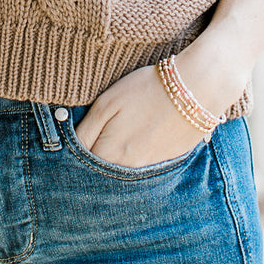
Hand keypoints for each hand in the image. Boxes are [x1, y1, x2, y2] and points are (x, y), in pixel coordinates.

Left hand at [75, 63, 206, 166]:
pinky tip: (136, 146)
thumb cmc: (146, 89)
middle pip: (101, 176)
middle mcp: (128, 168)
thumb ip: (85, 130)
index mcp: (109, 153)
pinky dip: (134, 162)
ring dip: (113, 166)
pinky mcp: (167, 163)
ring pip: (122, 174)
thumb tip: (69, 149)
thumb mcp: (107, 102)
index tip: (68, 152)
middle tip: (88, 151)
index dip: (71, 159)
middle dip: (91, 168)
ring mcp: (150, 168)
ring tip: (113, 146)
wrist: (196, 88)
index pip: (80, 167)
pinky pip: (143, 170)